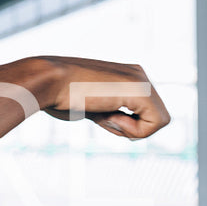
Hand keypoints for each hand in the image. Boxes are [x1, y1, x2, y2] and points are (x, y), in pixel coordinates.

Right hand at [36, 56, 170, 139]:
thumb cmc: (58, 95)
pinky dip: (134, 131)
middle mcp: (139, 74)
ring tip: (102, 113)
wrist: (47, 81)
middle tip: (102, 116)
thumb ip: (109, 112)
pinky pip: (155, 123)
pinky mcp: (141, 91)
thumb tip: (118, 122)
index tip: (100, 114)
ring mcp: (141, 81)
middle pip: (154, 117)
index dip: (126, 125)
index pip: (144, 111)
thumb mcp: (90, 105)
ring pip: (159, 121)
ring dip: (130, 129)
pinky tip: (109, 117)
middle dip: (130, 127)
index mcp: (127, 76)